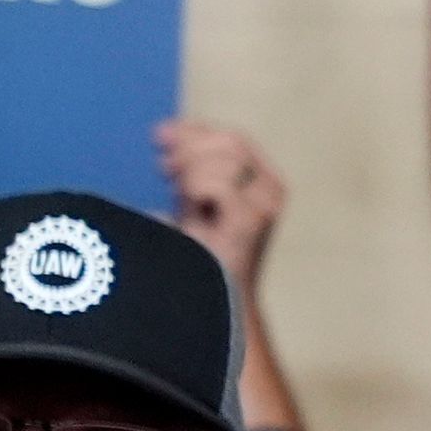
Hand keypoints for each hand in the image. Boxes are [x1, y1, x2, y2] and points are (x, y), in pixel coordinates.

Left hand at [159, 120, 285, 282]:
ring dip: (193, 173)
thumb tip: (163, 131)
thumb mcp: (192, 199)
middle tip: (164, 171)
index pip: (232, 139)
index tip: (159, 138)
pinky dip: (197, 190)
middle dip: (191, 150)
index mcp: (262, 181)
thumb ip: (187, 164)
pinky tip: (193, 211)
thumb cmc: (198, 253)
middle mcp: (272, 190)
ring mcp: (267, 205)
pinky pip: (219, 183)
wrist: (210, 300)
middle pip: (231, 141)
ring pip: (227, 157)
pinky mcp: (254, 220)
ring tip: (182, 200)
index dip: (193, 132)